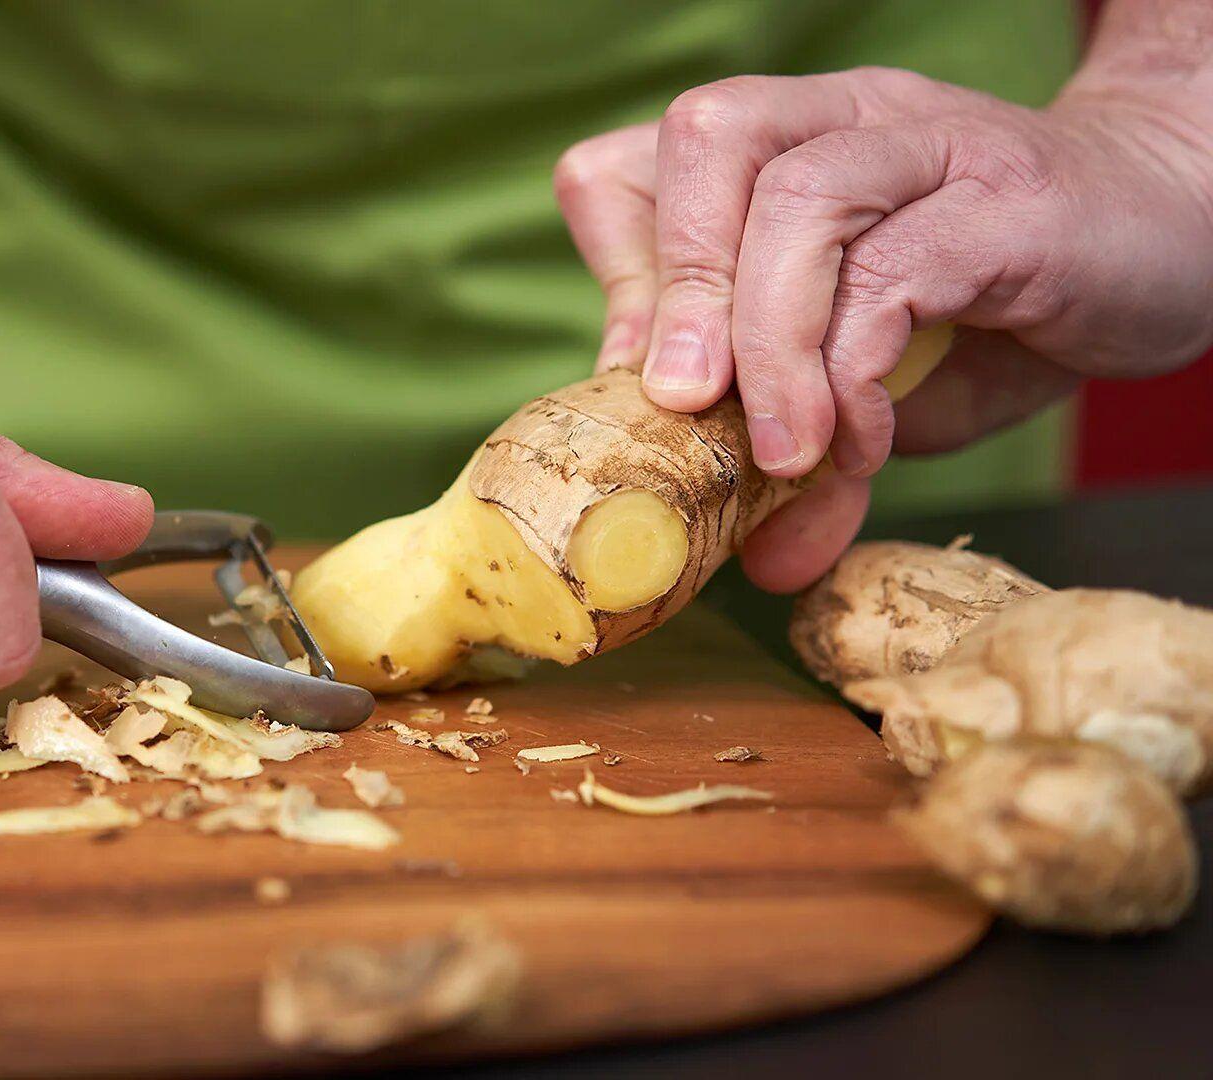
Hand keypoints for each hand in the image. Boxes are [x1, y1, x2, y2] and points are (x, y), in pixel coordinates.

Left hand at [552, 66, 1212, 589]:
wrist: (1179, 233)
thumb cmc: (1007, 302)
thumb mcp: (879, 382)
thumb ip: (808, 449)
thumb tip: (758, 558)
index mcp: (781, 151)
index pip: (634, 164)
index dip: (618, 270)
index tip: (638, 380)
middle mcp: (844, 123)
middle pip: (707, 142)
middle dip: (676, 285)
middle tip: (683, 407)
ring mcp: (928, 147)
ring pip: (794, 196)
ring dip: (763, 334)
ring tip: (779, 451)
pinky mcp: (1007, 202)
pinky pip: (898, 268)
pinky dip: (855, 366)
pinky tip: (862, 437)